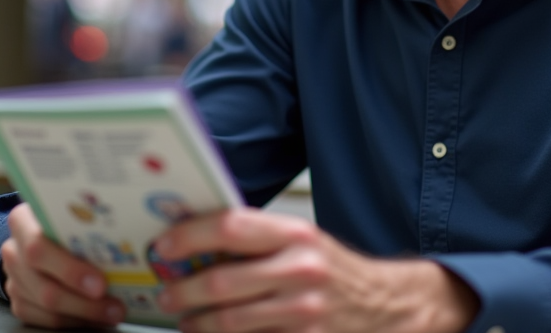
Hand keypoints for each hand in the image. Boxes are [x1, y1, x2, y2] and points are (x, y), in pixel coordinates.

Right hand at [0, 202, 125, 328]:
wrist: (37, 231)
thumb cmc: (64, 219)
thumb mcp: (72, 212)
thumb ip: (88, 223)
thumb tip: (133, 240)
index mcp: (23, 222)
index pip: (39, 247)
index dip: (70, 270)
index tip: (100, 284)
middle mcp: (13, 251)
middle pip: (45, 285)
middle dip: (84, 301)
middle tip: (115, 306)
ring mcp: (14, 279)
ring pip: (46, 306)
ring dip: (84, 314)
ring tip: (113, 313)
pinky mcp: (19, 301)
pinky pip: (45, 320)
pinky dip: (73, 321)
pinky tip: (95, 317)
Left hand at [152, 208, 478, 332]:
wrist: (387, 307)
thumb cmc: (335, 271)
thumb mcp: (303, 241)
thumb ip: (256, 239)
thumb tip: (194, 239)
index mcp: (296, 234)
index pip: (230, 227)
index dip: (189, 236)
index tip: (164, 246)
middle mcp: (301, 271)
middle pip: (221, 281)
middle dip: (183, 290)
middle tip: (167, 292)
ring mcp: (304, 312)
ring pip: (228, 322)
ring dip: (195, 323)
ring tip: (185, 320)